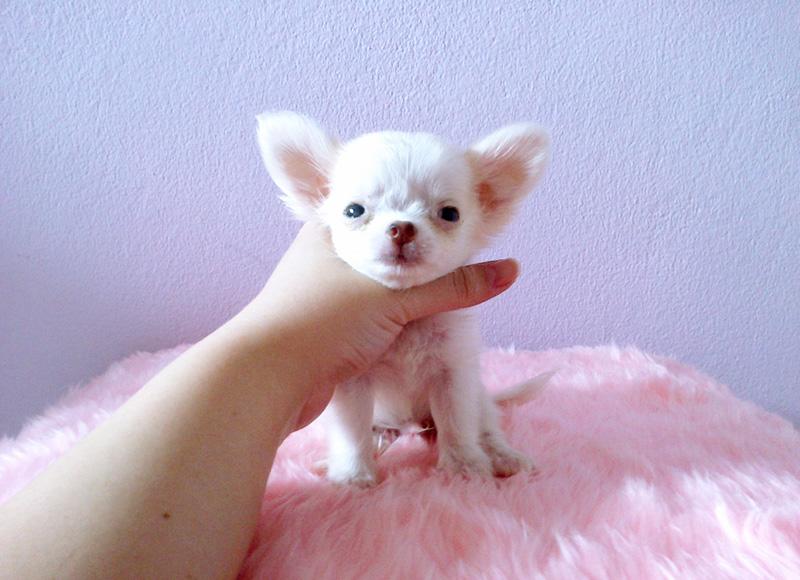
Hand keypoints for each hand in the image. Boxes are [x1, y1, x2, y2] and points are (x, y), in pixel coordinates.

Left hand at [232, 222, 519, 428]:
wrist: (264, 382)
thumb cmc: (321, 322)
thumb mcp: (396, 298)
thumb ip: (455, 286)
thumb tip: (512, 271)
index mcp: (331, 229)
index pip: (382, 206)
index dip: (417, 211)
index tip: (451, 217)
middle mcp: (322, 256)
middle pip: (382, 246)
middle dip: (415, 253)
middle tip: (454, 257)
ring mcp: (318, 294)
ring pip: (372, 283)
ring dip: (401, 289)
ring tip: (436, 294)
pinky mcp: (320, 329)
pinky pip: (364, 313)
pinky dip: (388, 316)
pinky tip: (407, 325)